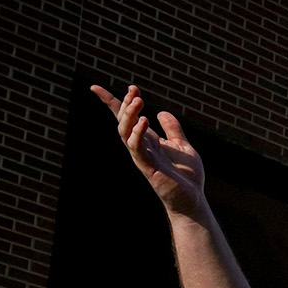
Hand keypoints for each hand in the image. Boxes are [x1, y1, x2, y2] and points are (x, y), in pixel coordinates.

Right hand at [91, 85, 207, 217]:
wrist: (192, 199)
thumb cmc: (186, 176)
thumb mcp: (182, 146)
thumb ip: (173, 130)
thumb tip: (161, 112)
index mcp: (147, 140)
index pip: (124, 118)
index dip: (110, 102)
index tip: (95, 88)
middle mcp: (141, 146)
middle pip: (123, 121)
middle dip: (124, 104)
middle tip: (134, 91)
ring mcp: (142, 156)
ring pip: (125, 132)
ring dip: (129, 115)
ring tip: (138, 100)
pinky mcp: (148, 167)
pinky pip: (137, 147)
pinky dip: (137, 133)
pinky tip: (144, 121)